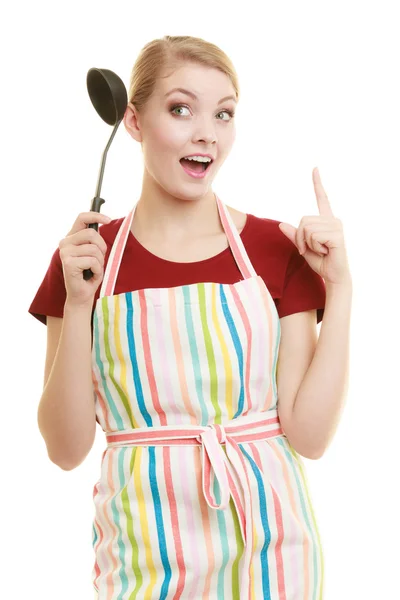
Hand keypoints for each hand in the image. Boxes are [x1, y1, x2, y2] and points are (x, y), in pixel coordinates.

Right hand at [59, 212, 111, 305]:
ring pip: (94, 249)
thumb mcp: (94, 253)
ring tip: (94, 269)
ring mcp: (65, 252)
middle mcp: (65, 242)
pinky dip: (97, 270)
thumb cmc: (90, 273)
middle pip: (92, 233)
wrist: (82, 294)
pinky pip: (92, 261)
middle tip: (99, 259)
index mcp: (71, 237)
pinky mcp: (68, 263)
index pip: (82, 218)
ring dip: (100, 262)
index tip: (109, 220)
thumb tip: (105, 220)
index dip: (96, 215)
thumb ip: (95, 240)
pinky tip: (91, 275)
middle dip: (102, 247)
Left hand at [278, 167, 350, 284]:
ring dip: (307, 243)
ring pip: (306, 228)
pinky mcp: (337, 234)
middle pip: (303, 220)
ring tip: (320, 250)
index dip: (317, 183)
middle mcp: (332, 220)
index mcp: (326, 220)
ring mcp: (336, 226)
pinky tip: (325, 251)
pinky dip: (313, 247)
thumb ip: (294, 236)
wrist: (333, 276)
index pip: (322, 198)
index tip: (314, 168)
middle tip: (311, 249)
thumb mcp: (303, 247)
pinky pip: (313, 236)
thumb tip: (280, 225)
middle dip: (300, 238)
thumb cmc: (321, 262)